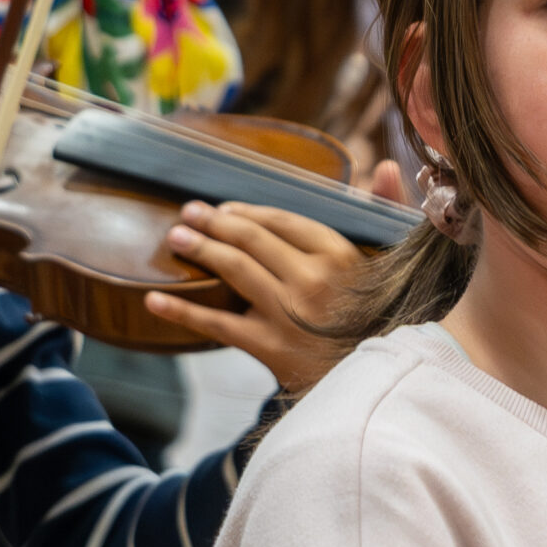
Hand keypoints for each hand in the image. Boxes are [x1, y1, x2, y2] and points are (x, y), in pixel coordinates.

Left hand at [143, 163, 405, 393]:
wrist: (380, 380)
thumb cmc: (385, 316)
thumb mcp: (393, 260)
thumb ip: (389, 208)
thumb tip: (390, 165)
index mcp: (339, 253)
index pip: (281, 220)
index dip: (247, 211)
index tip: (225, 207)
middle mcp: (312, 279)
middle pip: (251, 239)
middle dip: (215, 222)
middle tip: (187, 213)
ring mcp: (288, 313)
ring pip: (233, 271)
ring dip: (199, 249)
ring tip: (174, 238)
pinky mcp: (270, 347)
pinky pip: (217, 324)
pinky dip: (181, 310)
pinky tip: (153, 299)